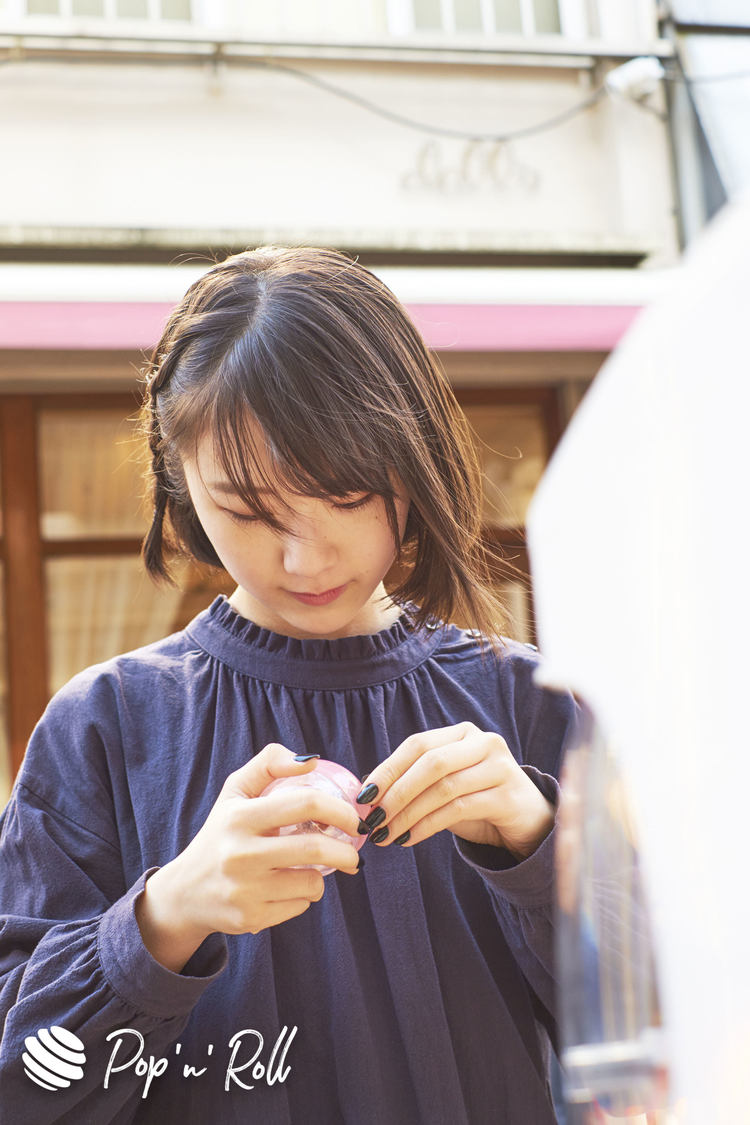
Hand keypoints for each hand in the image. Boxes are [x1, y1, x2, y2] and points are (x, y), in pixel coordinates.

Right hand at [136, 745, 363, 970]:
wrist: (185, 893)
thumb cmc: (221, 833)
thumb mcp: (235, 791)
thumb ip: (269, 763)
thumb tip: (310, 760)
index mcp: (239, 817)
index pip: (305, 804)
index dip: (340, 810)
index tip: (353, 818)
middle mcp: (239, 854)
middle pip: (315, 848)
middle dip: (346, 851)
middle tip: (354, 852)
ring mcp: (244, 889)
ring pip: (312, 882)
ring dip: (323, 875)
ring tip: (310, 868)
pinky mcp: (249, 918)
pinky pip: (299, 906)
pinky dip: (305, 896)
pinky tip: (288, 888)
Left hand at [359, 722, 554, 859]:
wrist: (527, 823)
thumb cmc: (478, 801)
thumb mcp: (443, 787)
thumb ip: (411, 781)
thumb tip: (365, 786)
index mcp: (463, 732)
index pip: (418, 744)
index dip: (388, 768)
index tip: (364, 795)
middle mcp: (484, 742)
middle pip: (430, 762)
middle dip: (396, 792)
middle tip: (373, 818)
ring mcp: (499, 766)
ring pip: (442, 788)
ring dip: (408, 814)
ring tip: (386, 834)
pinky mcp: (507, 795)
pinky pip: (458, 809)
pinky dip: (427, 825)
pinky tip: (409, 838)